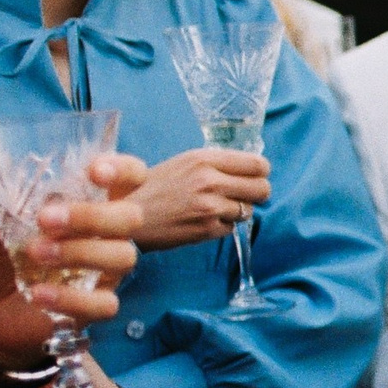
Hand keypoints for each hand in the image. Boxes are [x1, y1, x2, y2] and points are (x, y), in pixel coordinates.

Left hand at [0, 153, 147, 368]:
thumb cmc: (6, 254)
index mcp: (91, 203)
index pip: (129, 177)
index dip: (122, 169)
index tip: (93, 171)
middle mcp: (108, 234)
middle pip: (131, 216)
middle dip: (92, 215)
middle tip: (45, 220)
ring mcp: (107, 271)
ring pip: (122, 256)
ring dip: (79, 252)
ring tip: (35, 254)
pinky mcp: (97, 305)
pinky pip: (105, 303)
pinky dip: (71, 298)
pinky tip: (38, 294)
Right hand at [127, 147, 270, 250]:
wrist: (125, 212)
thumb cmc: (152, 186)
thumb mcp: (183, 163)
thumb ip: (214, 164)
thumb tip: (249, 168)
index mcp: (205, 158)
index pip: (258, 164)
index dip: (260, 173)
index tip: (254, 178)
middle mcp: (210, 180)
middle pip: (262, 189)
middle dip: (256, 194)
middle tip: (242, 197)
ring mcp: (210, 206)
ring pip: (248, 210)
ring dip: (235, 212)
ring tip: (211, 209)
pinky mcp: (207, 229)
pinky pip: (231, 228)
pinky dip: (220, 226)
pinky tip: (200, 221)